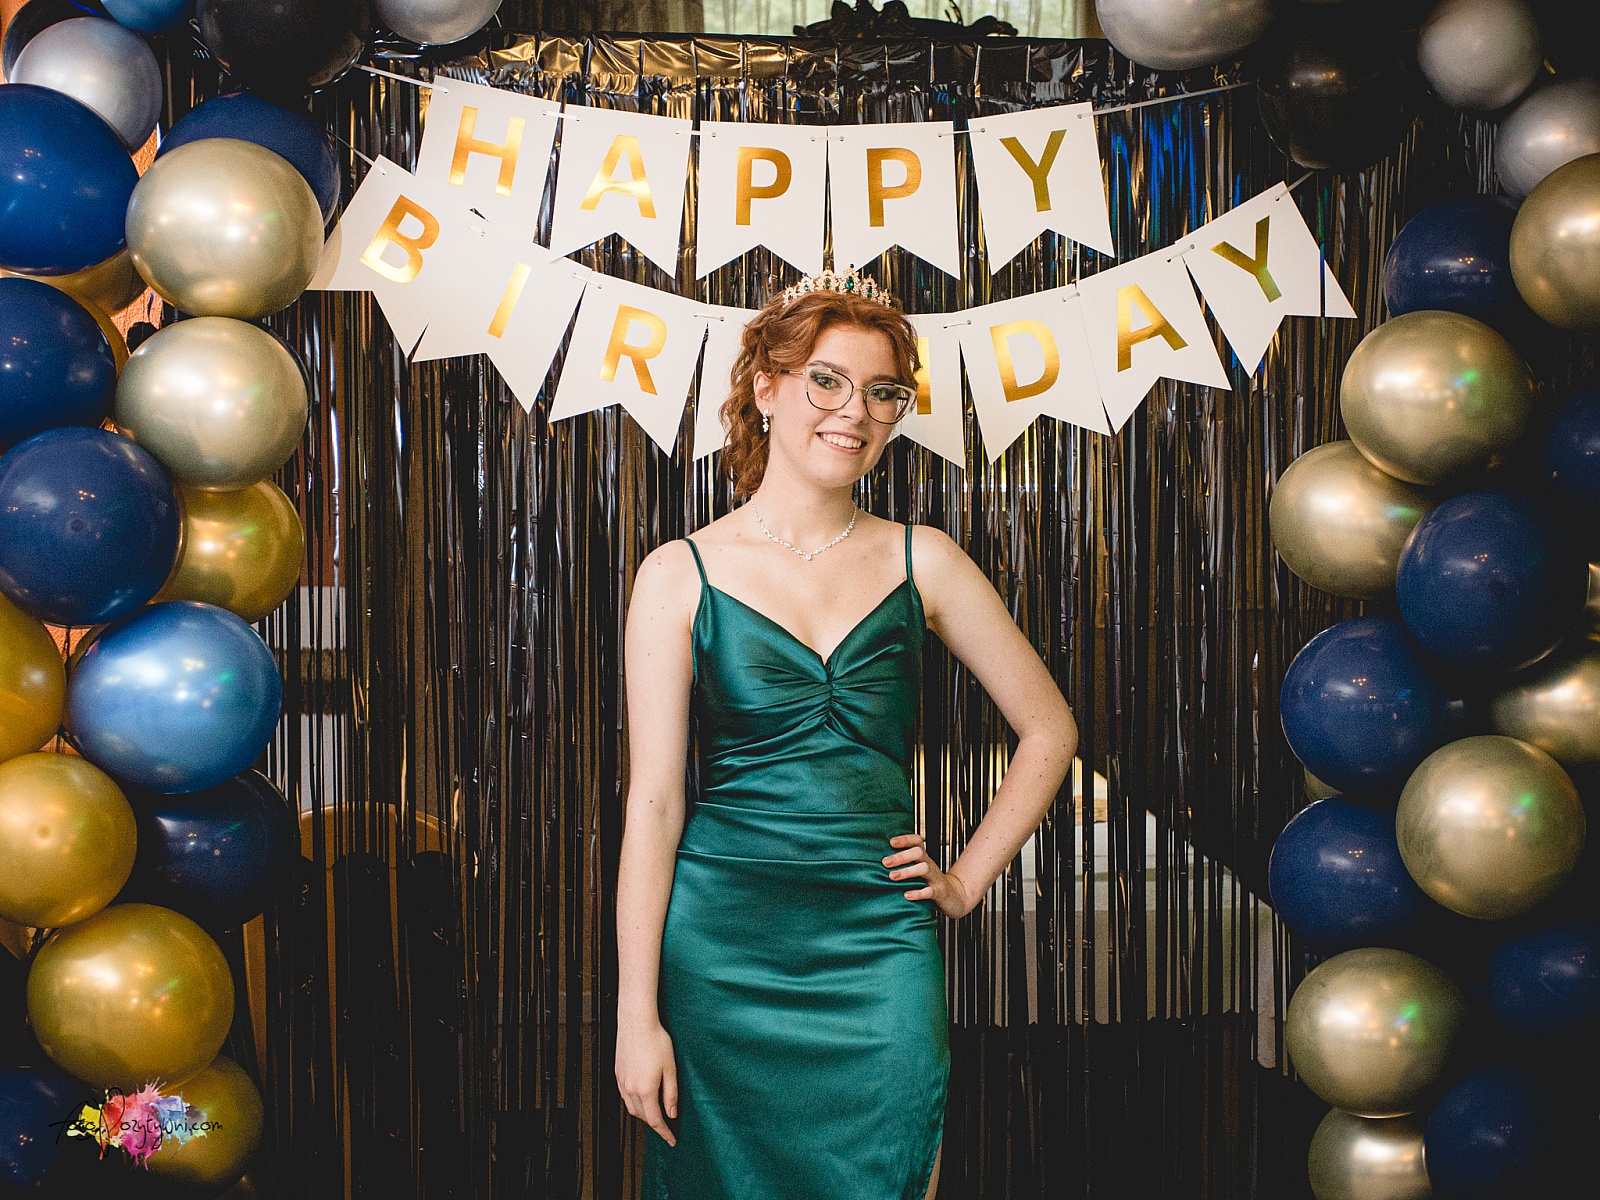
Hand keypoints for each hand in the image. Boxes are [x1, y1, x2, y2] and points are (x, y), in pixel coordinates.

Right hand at [615, 1018, 678, 1146]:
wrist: (636, 1021)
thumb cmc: (656, 1040)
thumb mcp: (670, 1068)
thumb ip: (671, 1093)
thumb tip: (672, 1113)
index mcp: (645, 1090)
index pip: (655, 1120)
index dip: (664, 1132)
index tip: (672, 1140)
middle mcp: (630, 1089)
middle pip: (642, 1116)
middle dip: (655, 1124)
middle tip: (667, 1126)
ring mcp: (622, 1081)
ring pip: (632, 1108)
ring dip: (644, 1114)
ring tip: (656, 1112)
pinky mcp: (618, 1073)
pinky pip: (625, 1096)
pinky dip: (635, 1103)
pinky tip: (642, 1097)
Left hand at [884, 833, 975, 917]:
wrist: (954, 898)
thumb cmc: (929, 884)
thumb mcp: (918, 872)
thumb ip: (904, 866)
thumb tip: (877, 864)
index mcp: (924, 858)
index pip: (917, 842)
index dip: (905, 839)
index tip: (891, 842)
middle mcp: (929, 865)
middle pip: (919, 852)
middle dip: (901, 856)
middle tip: (885, 862)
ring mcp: (935, 878)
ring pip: (924, 869)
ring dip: (907, 871)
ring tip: (892, 876)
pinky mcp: (939, 893)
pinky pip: (930, 891)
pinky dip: (918, 893)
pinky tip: (907, 895)